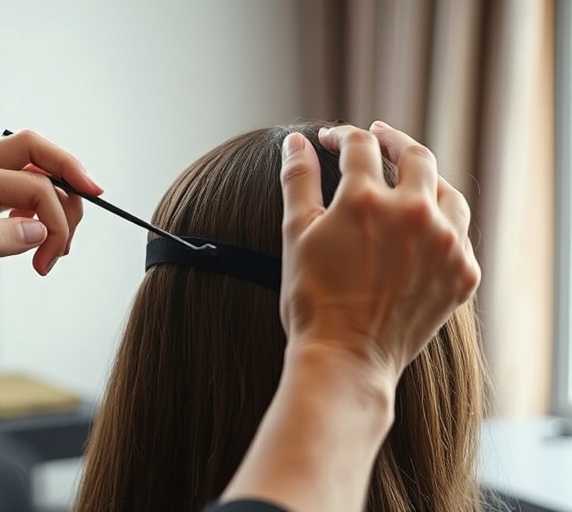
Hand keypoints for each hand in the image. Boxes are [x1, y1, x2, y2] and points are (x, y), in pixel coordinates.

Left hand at [0, 130, 102, 335]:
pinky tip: (40, 242)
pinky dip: (43, 212)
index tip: (58, 251)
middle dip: (69, 179)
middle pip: (35, 153)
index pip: (30, 181)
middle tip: (90, 206)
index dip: (56, 214)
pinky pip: (25, 189)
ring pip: (35, 171)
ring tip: (53, 250)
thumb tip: (37, 228)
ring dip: (57, 205)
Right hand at [277, 121, 479, 382]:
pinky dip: (441, 222)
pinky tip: (424, 226)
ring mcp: (445, 244)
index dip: (342, 136)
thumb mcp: (296, 234)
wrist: (345, 358)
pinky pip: (459, 233)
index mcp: (366, 200)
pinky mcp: (462, 274)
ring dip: (427, 178)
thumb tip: (297, 141)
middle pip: (414, 156)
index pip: (359, 146)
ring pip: (447, 191)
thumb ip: (298, 181)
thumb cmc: (312, 299)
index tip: (330, 139)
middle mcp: (413, 214)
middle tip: (378, 136)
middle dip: (393, 140)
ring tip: (409, 178)